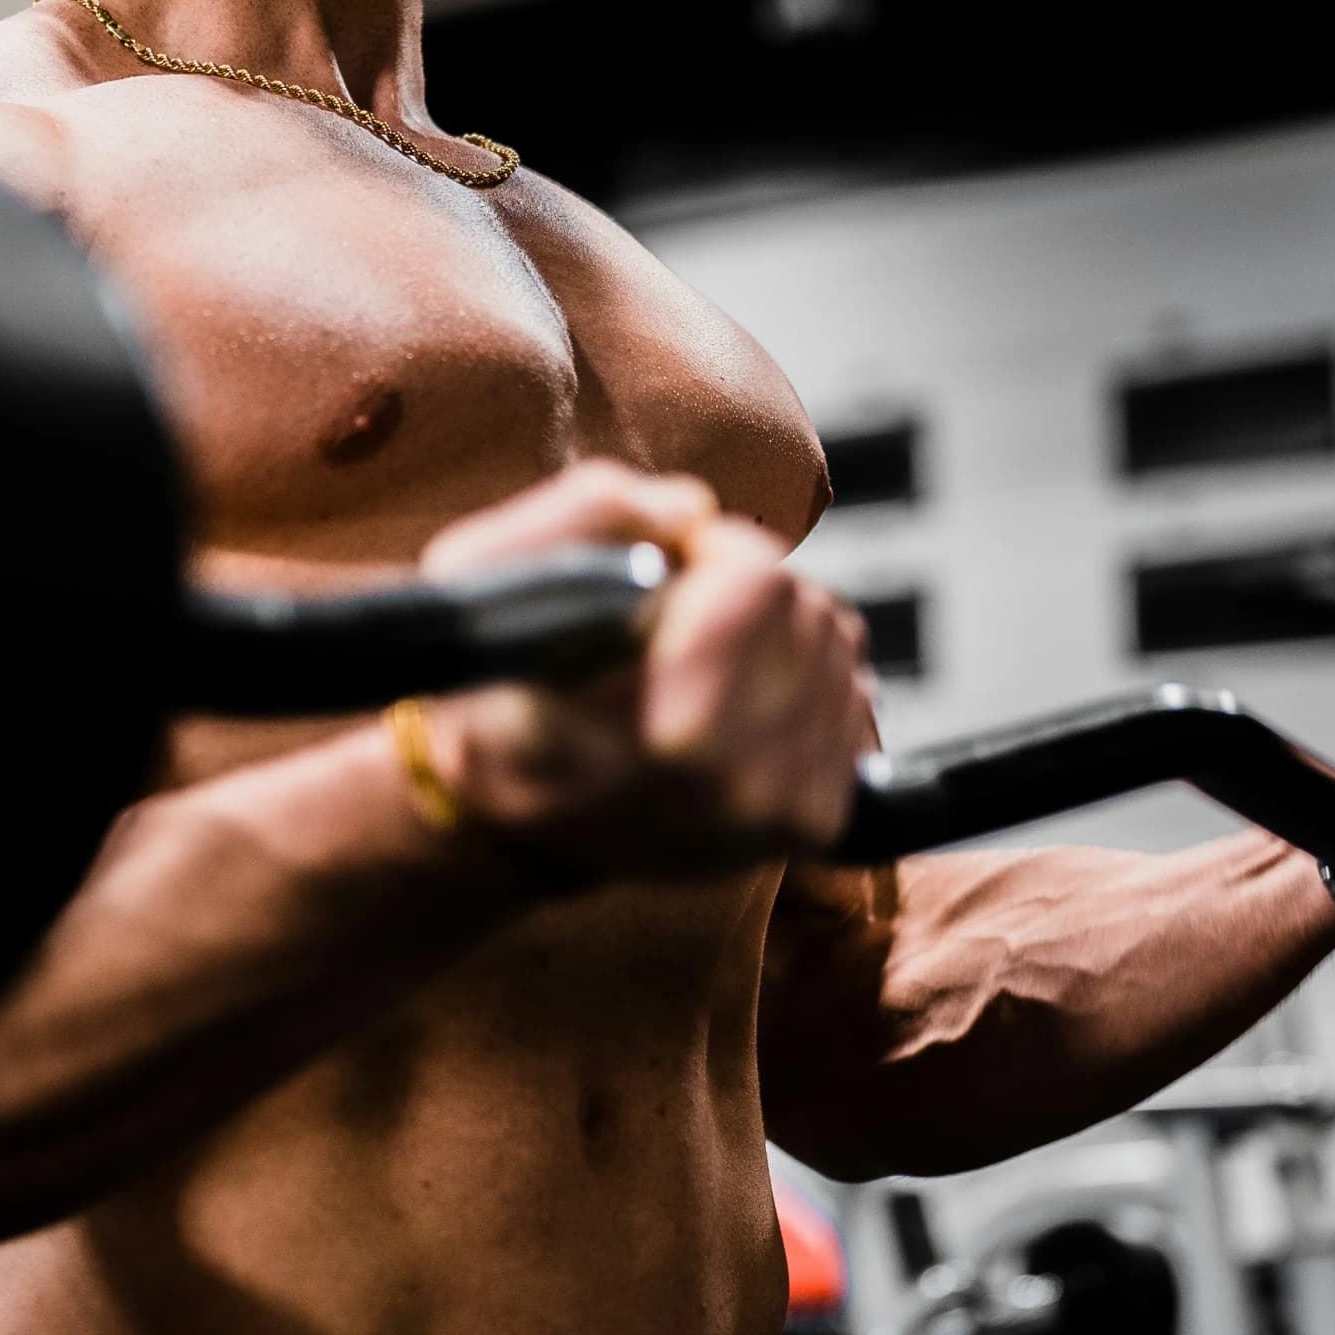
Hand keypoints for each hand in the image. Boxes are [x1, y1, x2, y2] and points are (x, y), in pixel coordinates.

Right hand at [407, 459, 870, 881]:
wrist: (511, 824)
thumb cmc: (490, 694)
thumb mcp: (481, 577)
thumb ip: (588, 513)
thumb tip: (697, 510)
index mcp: (679, 739)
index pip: (761, 585)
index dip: (718, 550)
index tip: (675, 561)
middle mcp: (748, 788)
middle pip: (807, 608)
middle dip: (748, 587)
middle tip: (682, 614)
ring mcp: (789, 812)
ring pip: (837, 645)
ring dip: (777, 630)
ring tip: (702, 657)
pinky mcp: (818, 822)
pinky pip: (853, 697)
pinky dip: (804, 680)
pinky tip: (740, 700)